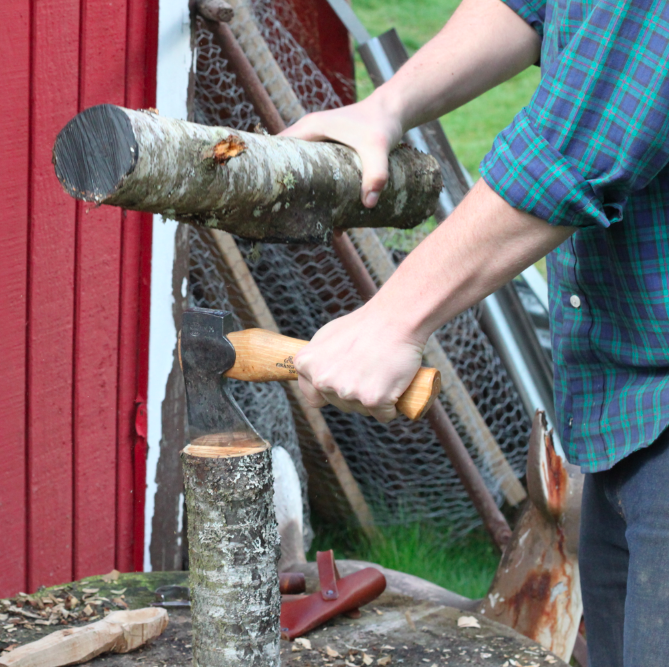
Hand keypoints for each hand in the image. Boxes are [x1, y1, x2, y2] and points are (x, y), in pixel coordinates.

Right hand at [279, 96, 402, 207]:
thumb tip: (368, 204)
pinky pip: (315, 171)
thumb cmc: (382, 124)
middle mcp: (310, 134)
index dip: (272, 170)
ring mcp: (318, 143)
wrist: (394, 111)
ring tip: (307, 220)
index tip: (269, 196)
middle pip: (288, 162)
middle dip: (288, 188)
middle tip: (289, 216)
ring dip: (304, 192)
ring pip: (302, 169)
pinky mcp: (328, 152)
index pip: (278, 149)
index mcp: (311, 128)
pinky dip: (317, 189)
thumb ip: (375, 175)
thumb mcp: (378, 149)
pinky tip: (326, 212)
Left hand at [293, 304, 424, 422]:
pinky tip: (394, 386)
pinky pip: (384, 415)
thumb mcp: (327, 336)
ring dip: (374, 400)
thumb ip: (316, 360)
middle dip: (356, 394)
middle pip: (341, 405)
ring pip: (362, 411)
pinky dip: (392, 407)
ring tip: (381, 372)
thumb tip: (314, 378)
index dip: (333, 391)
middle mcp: (322, 380)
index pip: (315, 398)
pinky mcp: (372, 399)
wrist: (395, 318)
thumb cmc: (364, 325)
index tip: (347, 377)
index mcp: (306, 365)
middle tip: (370, 368)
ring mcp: (346, 391)